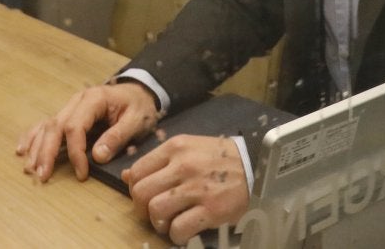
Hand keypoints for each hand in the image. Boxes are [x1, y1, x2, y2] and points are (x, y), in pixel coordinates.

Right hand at [16, 81, 157, 181]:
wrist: (139, 92)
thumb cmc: (139, 106)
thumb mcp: (136, 120)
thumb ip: (117, 137)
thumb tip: (97, 156)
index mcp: (93, 99)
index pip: (75, 127)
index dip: (75, 152)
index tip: (81, 173)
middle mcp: (77, 101)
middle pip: (55, 126)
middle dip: (47, 152)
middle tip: (42, 175)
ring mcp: (70, 107)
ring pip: (47, 126)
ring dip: (37, 148)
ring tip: (30, 169)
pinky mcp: (68, 114)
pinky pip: (46, 124)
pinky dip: (33, 137)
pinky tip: (22, 149)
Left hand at [123, 134, 248, 243]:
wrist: (256, 166)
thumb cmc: (219, 159)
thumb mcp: (187, 148)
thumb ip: (158, 161)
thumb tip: (127, 176)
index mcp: (174, 148)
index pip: (137, 171)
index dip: (135, 189)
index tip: (145, 197)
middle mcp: (182, 166)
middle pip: (141, 193)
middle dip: (142, 209)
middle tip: (154, 214)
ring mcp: (196, 188)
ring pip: (156, 211)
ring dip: (159, 223)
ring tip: (169, 223)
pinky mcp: (211, 209)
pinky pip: (179, 228)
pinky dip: (177, 235)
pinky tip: (184, 232)